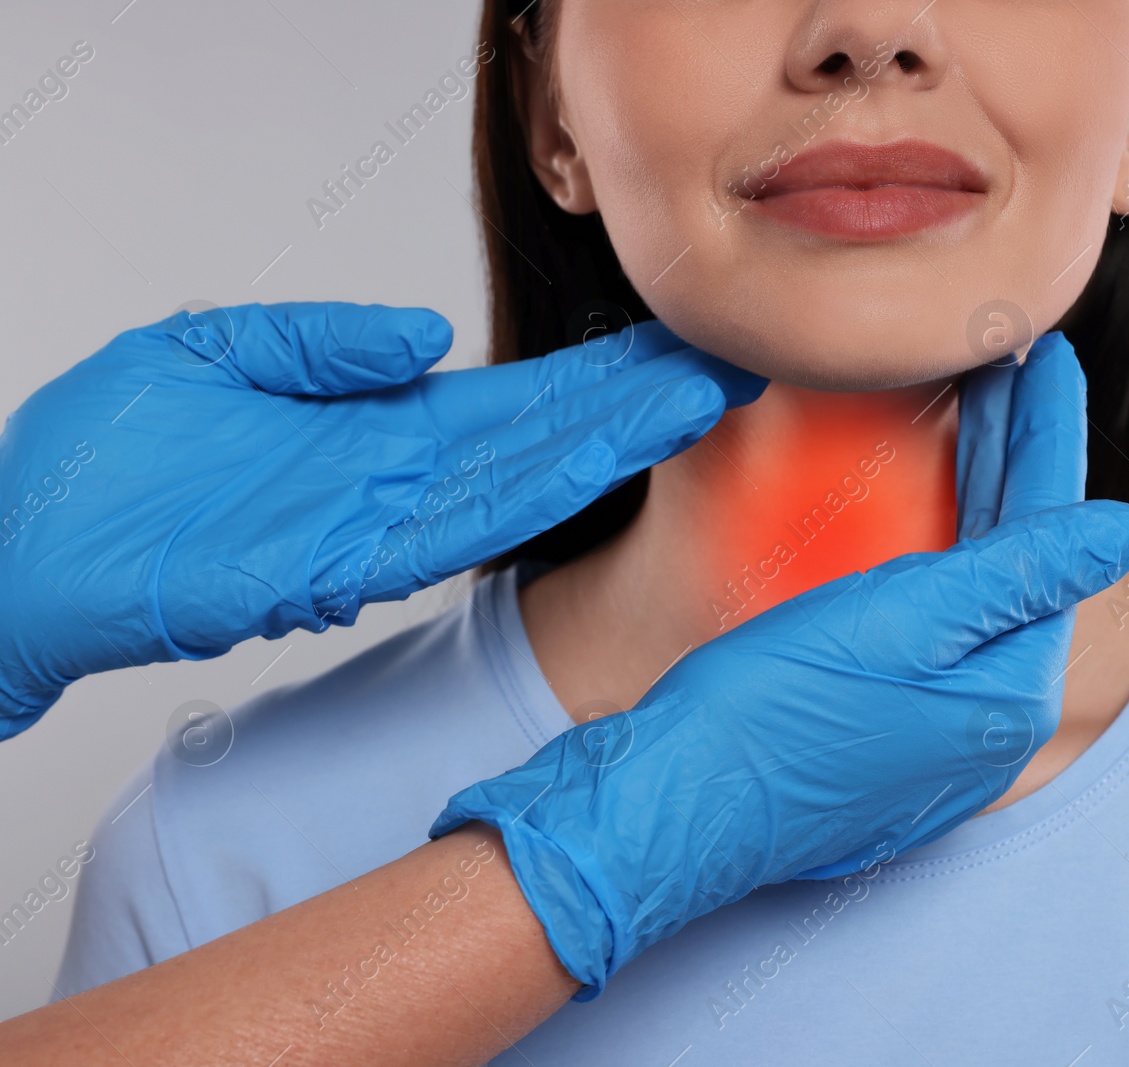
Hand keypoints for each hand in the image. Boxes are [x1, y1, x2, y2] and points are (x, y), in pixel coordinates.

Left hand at [0, 302, 763, 735]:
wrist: (26, 544)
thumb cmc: (106, 459)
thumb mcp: (218, 349)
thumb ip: (327, 341)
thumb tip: (426, 337)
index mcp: (375, 427)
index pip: (508, 400)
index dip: (589, 376)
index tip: (662, 350)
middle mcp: (396, 480)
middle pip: (538, 439)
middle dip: (629, 407)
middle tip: (717, 370)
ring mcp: (379, 523)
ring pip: (520, 482)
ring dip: (606, 446)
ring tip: (688, 402)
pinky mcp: (344, 561)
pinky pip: (457, 525)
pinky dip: (531, 491)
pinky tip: (592, 458)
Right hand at [432, 332, 1128, 997]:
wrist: (669, 809)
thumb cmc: (769, 711)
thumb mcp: (901, 622)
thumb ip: (1019, 573)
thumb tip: (1125, 527)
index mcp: (1007, 694)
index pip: (1051, 536)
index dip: (1049, 436)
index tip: (1051, 355)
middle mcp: (987, 726)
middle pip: (1020, 564)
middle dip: (1015, 461)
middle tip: (1009, 370)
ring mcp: (939, 742)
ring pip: (980, 596)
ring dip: (983, 505)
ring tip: (977, 421)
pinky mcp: (888, 743)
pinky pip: (939, 632)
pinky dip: (941, 560)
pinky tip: (923, 521)